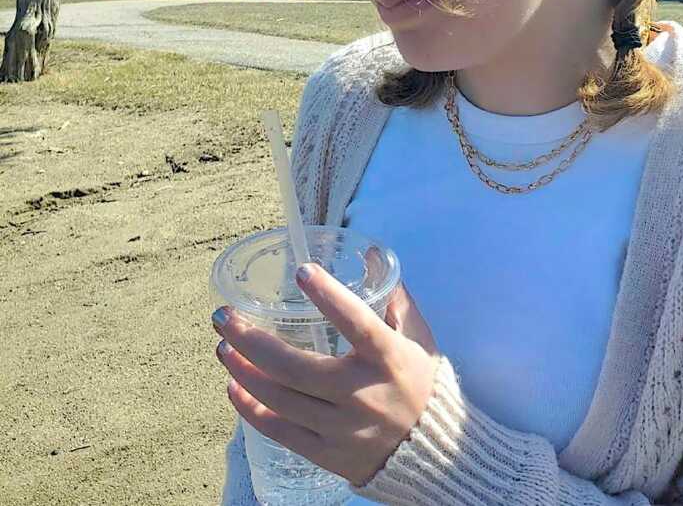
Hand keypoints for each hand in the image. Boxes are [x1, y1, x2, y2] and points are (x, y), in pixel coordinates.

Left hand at [212, 261, 439, 487]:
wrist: (433, 452)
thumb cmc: (422, 382)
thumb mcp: (418, 336)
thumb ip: (394, 295)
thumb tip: (368, 252)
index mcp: (387, 358)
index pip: (355, 323)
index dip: (328, 296)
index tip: (301, 271)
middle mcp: (361, 393)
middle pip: (293, 366)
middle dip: (249, 339)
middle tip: (223, 317)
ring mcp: (341, 428)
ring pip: (279, 398)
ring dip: (242, 369)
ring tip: (223, 346)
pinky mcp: (327, 454)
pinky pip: (279, 431)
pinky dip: (250, 409)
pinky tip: (234, 386)